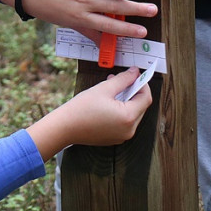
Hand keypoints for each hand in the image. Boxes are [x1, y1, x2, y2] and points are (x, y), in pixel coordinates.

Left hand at [2, 0, 156, 41]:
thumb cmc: (52, 9)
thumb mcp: (70, 24)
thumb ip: (89, 32)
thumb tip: (104, 45)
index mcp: (83, 17)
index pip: (109, 25)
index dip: (127, 29)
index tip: (143, 30)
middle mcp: (83, 2)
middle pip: (112, 7)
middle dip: (133, 10)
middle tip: (151, 10)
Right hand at [26, 67, 151, 160]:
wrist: (65, 127)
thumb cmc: (82, 108)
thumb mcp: (104, 88)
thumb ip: (123, 79)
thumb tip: (135, 72)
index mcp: (128, 117)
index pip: (146, 98)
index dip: (143, 84)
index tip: (136, 75)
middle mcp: (129, 130)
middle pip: (140, 106)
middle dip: (133, 91)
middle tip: (120, 80)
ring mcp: (122, 136)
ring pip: (133, 114)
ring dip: (126, 100)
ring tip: (111, 89)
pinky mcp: (115, 138)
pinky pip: (124, 122)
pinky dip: (120, 111)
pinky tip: (107, 103)